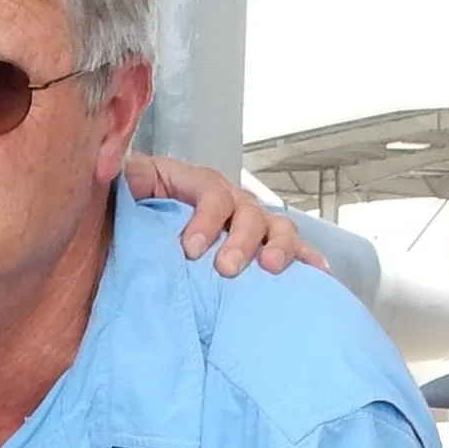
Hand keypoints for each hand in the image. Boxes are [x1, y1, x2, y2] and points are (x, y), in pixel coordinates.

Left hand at [123, 155, 326, 279]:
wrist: (142, 244)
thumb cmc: (138, 222)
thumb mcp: (130, 196)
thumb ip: (132, 181)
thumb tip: (133, 174)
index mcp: (198, 185)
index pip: (211, 193)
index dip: (206, 219)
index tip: (191, 251)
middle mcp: (231, 201)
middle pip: (248, 211)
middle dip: (241, 240)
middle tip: (227, 268)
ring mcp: (252, 224)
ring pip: (276, 226)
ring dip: (279, 247)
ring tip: (271, 268)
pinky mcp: (265, 248)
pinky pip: (294, 249)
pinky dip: (308, 258)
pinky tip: (318, 272)